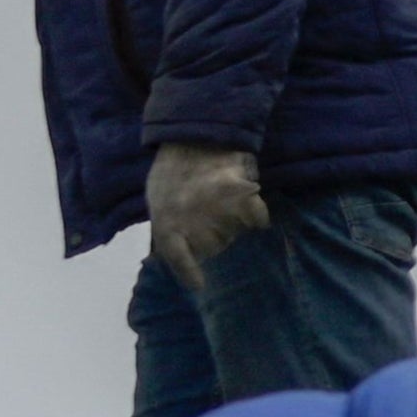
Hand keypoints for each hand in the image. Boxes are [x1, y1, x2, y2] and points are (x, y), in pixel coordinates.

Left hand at [146, 140, 268, 282]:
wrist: (196, 132)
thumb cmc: (173, 167)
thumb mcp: (157, 197)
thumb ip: (167, 223)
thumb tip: (175, 249)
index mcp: (167, 223)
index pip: (178, 259)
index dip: (188, 274)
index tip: (199, 285)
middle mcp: (191, 223)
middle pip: (213, 248)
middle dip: (214, 239)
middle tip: (210, 217)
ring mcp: (217, 211)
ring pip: (235, 233)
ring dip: (234, 224)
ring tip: (222, 202)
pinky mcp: (241, 196)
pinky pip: (257, 218)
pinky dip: (258, 216)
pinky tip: (253, 208)